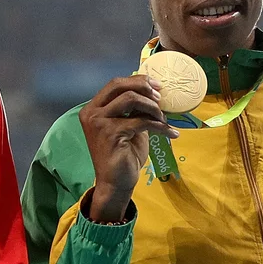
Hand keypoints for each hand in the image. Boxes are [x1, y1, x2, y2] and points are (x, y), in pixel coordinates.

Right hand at [79, 75, 175, 221]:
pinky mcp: (111, 133)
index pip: (115, 83)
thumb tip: (152, 90)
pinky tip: (171, 133)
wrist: (115, 182)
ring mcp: (99, 122)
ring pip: (131, 99)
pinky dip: (160, 126)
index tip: (157, 87)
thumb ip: (133, 109)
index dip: (138, 81)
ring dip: (152, 107)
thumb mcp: (128, 125)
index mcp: (93, 108)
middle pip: (120, 85)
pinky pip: (141, 121)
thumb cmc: (122, 155)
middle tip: (160, 97)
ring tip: (163, 119)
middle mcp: (92, 113)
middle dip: (144, 87)